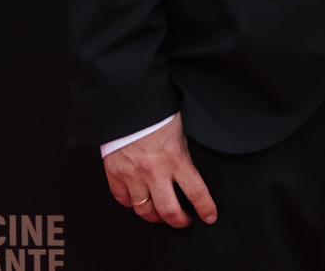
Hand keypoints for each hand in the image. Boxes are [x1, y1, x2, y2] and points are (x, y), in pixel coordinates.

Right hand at [102, 113, 217, 227]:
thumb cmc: (157, 113)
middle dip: (179, 221)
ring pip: (144, 210)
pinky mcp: (115, 174)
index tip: (210, 216)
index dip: (206, 208)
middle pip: (169, 211)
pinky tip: (138, 202)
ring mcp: (132, 175)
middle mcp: (154, 171)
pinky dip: (132, 204)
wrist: (128, 103)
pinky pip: (123, 200)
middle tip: (185, 221)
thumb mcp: (180, 133)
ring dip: (155, 217)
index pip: (196, 192)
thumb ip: (183, 156)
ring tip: (161, 215)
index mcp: (175, 158)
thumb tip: (189, 174)